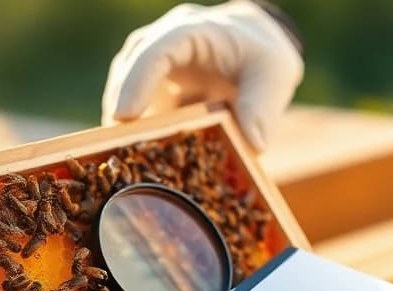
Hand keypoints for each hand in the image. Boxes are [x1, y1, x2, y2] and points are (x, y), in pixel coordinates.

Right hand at [101, 1, 302, 149]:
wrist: (257, 49)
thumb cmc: (264, 55)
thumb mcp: (275, 74)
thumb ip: (263, 107)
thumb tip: (253, 144)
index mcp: (193, 31)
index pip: (157, 50)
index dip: (137, 81)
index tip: (124, 116)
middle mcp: (165, 42)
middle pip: (130, 67)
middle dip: (121, 105)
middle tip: (117, 144)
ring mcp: (154, 65)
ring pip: (124, 86)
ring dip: (123, 120)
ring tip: (124, 154)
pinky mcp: (152, 89)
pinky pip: (136, 107)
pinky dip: (135, 131)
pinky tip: (139, 158)